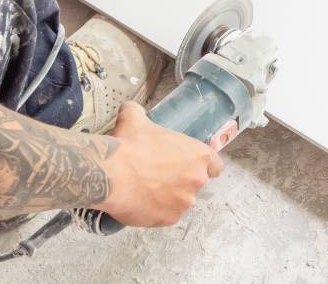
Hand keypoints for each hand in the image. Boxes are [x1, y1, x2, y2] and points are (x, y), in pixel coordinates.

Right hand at [97, 102, 222, 226]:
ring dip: (167, 199)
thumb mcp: (134, 119)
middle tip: (157, 177)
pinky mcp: (169, 219)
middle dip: (179, 182)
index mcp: (198, 155)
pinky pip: (164, 216)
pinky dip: (154, 212)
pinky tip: (139, 203)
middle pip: (194, 184)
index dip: (204, 167)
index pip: (215, 166)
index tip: (191, 168)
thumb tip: (129, 107)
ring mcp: (184, 202)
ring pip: (179, 202)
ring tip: (145, 190)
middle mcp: (197, 180)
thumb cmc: (129, 145)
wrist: (112, 174)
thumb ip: (137, 112)